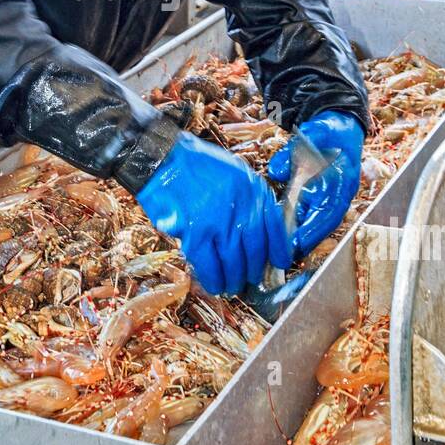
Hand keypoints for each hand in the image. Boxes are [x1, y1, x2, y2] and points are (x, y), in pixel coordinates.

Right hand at [136, 133, 291, 294]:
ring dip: (234, 279)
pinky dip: (213, 279)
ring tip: (232, 286)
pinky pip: (209, 265)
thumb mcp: (236, 173)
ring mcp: (219, 221)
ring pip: (234, 262)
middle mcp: (242, 207)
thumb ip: (249, 199)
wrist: (164, 159)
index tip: (281, 263)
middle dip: (254, 269)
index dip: (279, 250)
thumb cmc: (197, 164)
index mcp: (253, 190)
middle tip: (251, 278)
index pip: (275, 227)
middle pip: (255, 249)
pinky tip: (215, 285)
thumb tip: (258, 230)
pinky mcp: (196, 233)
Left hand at [266, 111, 363, 259]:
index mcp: (342, 183)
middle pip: (322, 225)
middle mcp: (338, 195)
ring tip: (279, 253)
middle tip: (282, 257)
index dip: (313, 230)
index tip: (296, 243)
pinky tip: (280, 235)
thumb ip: (295, 151)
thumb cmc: (328, 131)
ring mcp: (331, 197)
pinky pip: (310, 216)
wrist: (339, 126)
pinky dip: (298, 227)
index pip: (329, 213)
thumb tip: (276, 171)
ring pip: (316, 224)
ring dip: (300, 238)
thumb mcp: (315, 132)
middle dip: (304, 242)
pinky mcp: (320, 196)